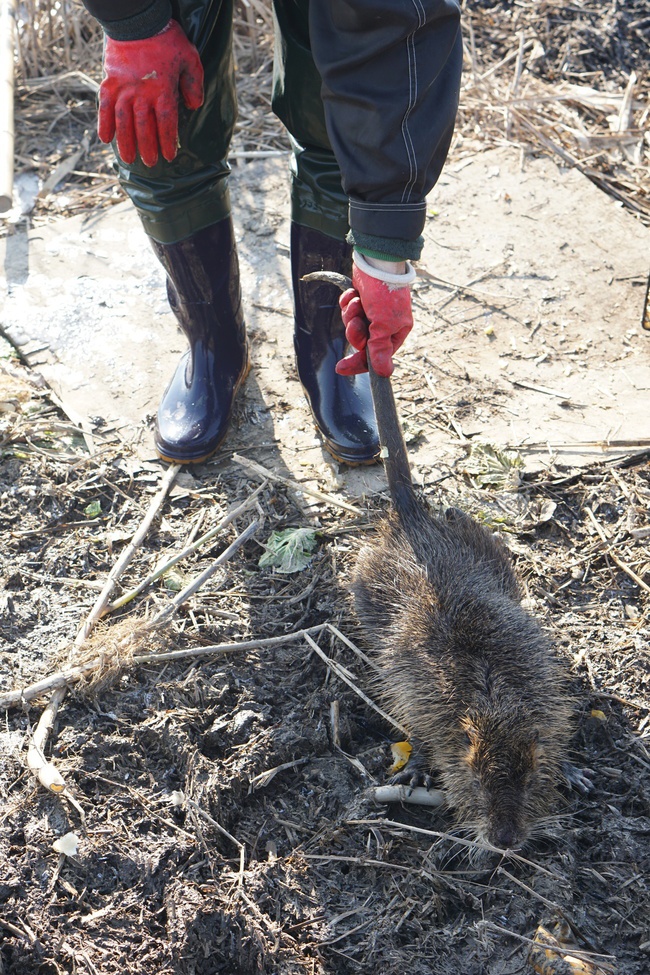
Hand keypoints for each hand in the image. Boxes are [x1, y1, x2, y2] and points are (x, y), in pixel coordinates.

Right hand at [98, 19, 203, 167]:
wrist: (137, 20)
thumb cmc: (167, 39)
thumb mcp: (190, 58)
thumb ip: (194, 84)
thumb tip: (194, 106)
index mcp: (163, 90)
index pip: (166, 123)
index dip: (168, 141)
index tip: (169, 155)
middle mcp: (142, 94)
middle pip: (144, 127)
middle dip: (148, 148)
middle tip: (151, 163)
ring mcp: (124, 88)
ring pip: (123, 121)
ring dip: (126, 142)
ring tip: (128, 159)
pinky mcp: (110, 81)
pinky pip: (104, 106)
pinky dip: (103, 123)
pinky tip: (105, 138)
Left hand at [335, 255, 414, 376]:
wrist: (378, 261)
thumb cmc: (385, 293)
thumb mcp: (384, 325)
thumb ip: (380, 349)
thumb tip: (385, 374)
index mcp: (395, 333)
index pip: (375, 357)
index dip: (358, 364)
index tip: (340, 368)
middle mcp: (384, 325)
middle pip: (360, 342)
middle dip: (354, 332)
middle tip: (356, 323)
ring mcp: (371, 312)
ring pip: (351, 325)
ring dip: (350, 314)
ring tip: (357, 302)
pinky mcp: (360, 300)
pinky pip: (346, 309)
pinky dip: (347, 302)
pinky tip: (354, 293)